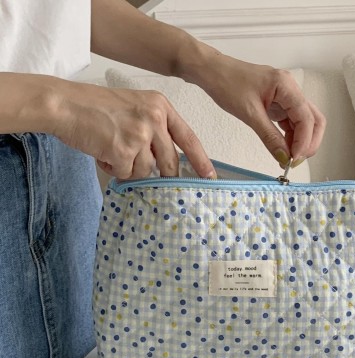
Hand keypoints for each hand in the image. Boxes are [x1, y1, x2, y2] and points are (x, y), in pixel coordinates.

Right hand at [51, 81, 215, 179]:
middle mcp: (154, 118)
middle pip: (170, 162)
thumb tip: (166, 164)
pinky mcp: (124, 150)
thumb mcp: (134, 107)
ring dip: (128, 167)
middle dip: (162, 175)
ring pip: (146, 170)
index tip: (209, 176)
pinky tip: (102, 152)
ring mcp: (140, 134)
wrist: (65, 104)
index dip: (200, 160)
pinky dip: (113, 169)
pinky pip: (126, 173)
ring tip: (110, 149)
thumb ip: (154, 130)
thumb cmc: (95, 107)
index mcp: (160, 106)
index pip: (188, 137)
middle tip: (150, 175)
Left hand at [196, 55, 325, 168]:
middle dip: (309, 142)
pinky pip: (292, 123)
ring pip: (305, 123)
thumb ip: (269, 137)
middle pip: (314, 120)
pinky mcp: (279, 105)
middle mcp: (290, 90)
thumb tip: (283, 156)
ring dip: (300, 142)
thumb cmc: (227, 83)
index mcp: (286, 86)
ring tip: (287, 158)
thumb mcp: (249, 114)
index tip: (293, 159)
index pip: (307, 118)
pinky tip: (283, 149)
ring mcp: (286, 97)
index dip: (304, 141)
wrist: (213, 72)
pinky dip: (290, 138)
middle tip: (295, 161)